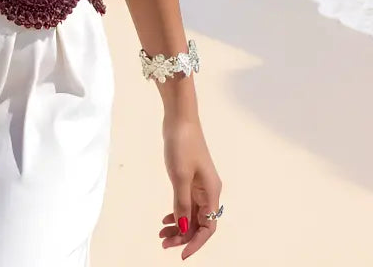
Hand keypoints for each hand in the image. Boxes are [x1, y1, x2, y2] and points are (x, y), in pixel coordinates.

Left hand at [159, 115, 221, 258]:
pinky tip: (166, 218)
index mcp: (211, 192)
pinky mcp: (190, 177)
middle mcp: (208, 191)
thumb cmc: (182, 144)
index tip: (182, 254)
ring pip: (191, 213)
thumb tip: (183, 228)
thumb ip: (181, 203)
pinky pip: (186, 202)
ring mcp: (199, 184)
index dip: (196, 242)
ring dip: (178, 225)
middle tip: (163, 243)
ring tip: (160, 234)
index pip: (208, 227)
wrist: (179, 118)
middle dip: (183, 236)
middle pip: (199, 222)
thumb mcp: (180, 176)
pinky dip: (177, 211)